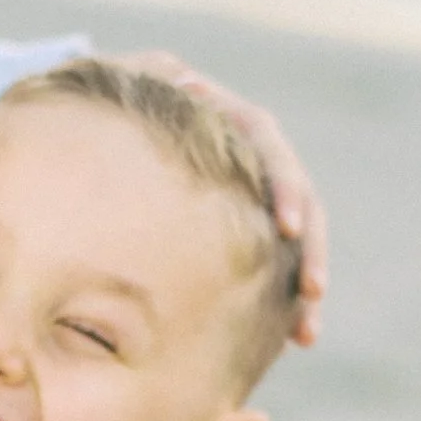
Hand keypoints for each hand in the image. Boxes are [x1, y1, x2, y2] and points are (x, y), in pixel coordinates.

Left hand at [105, 49, 330, 342]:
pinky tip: (293, 339)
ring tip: (306, 332)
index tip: (287, 228)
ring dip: (304, 284)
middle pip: (296, 199)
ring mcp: (252, 191)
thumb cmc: (107, 108)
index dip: (284, 186)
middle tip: (313, 291)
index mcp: (228, 116)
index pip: (268, 144)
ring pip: (293, 238)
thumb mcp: (123, 90)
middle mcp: (251, 154)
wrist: (107, 123)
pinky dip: (284, 300)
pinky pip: (274, 263)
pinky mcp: (245, 224)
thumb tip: (183, 82)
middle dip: (309, 248)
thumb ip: (148, 86)